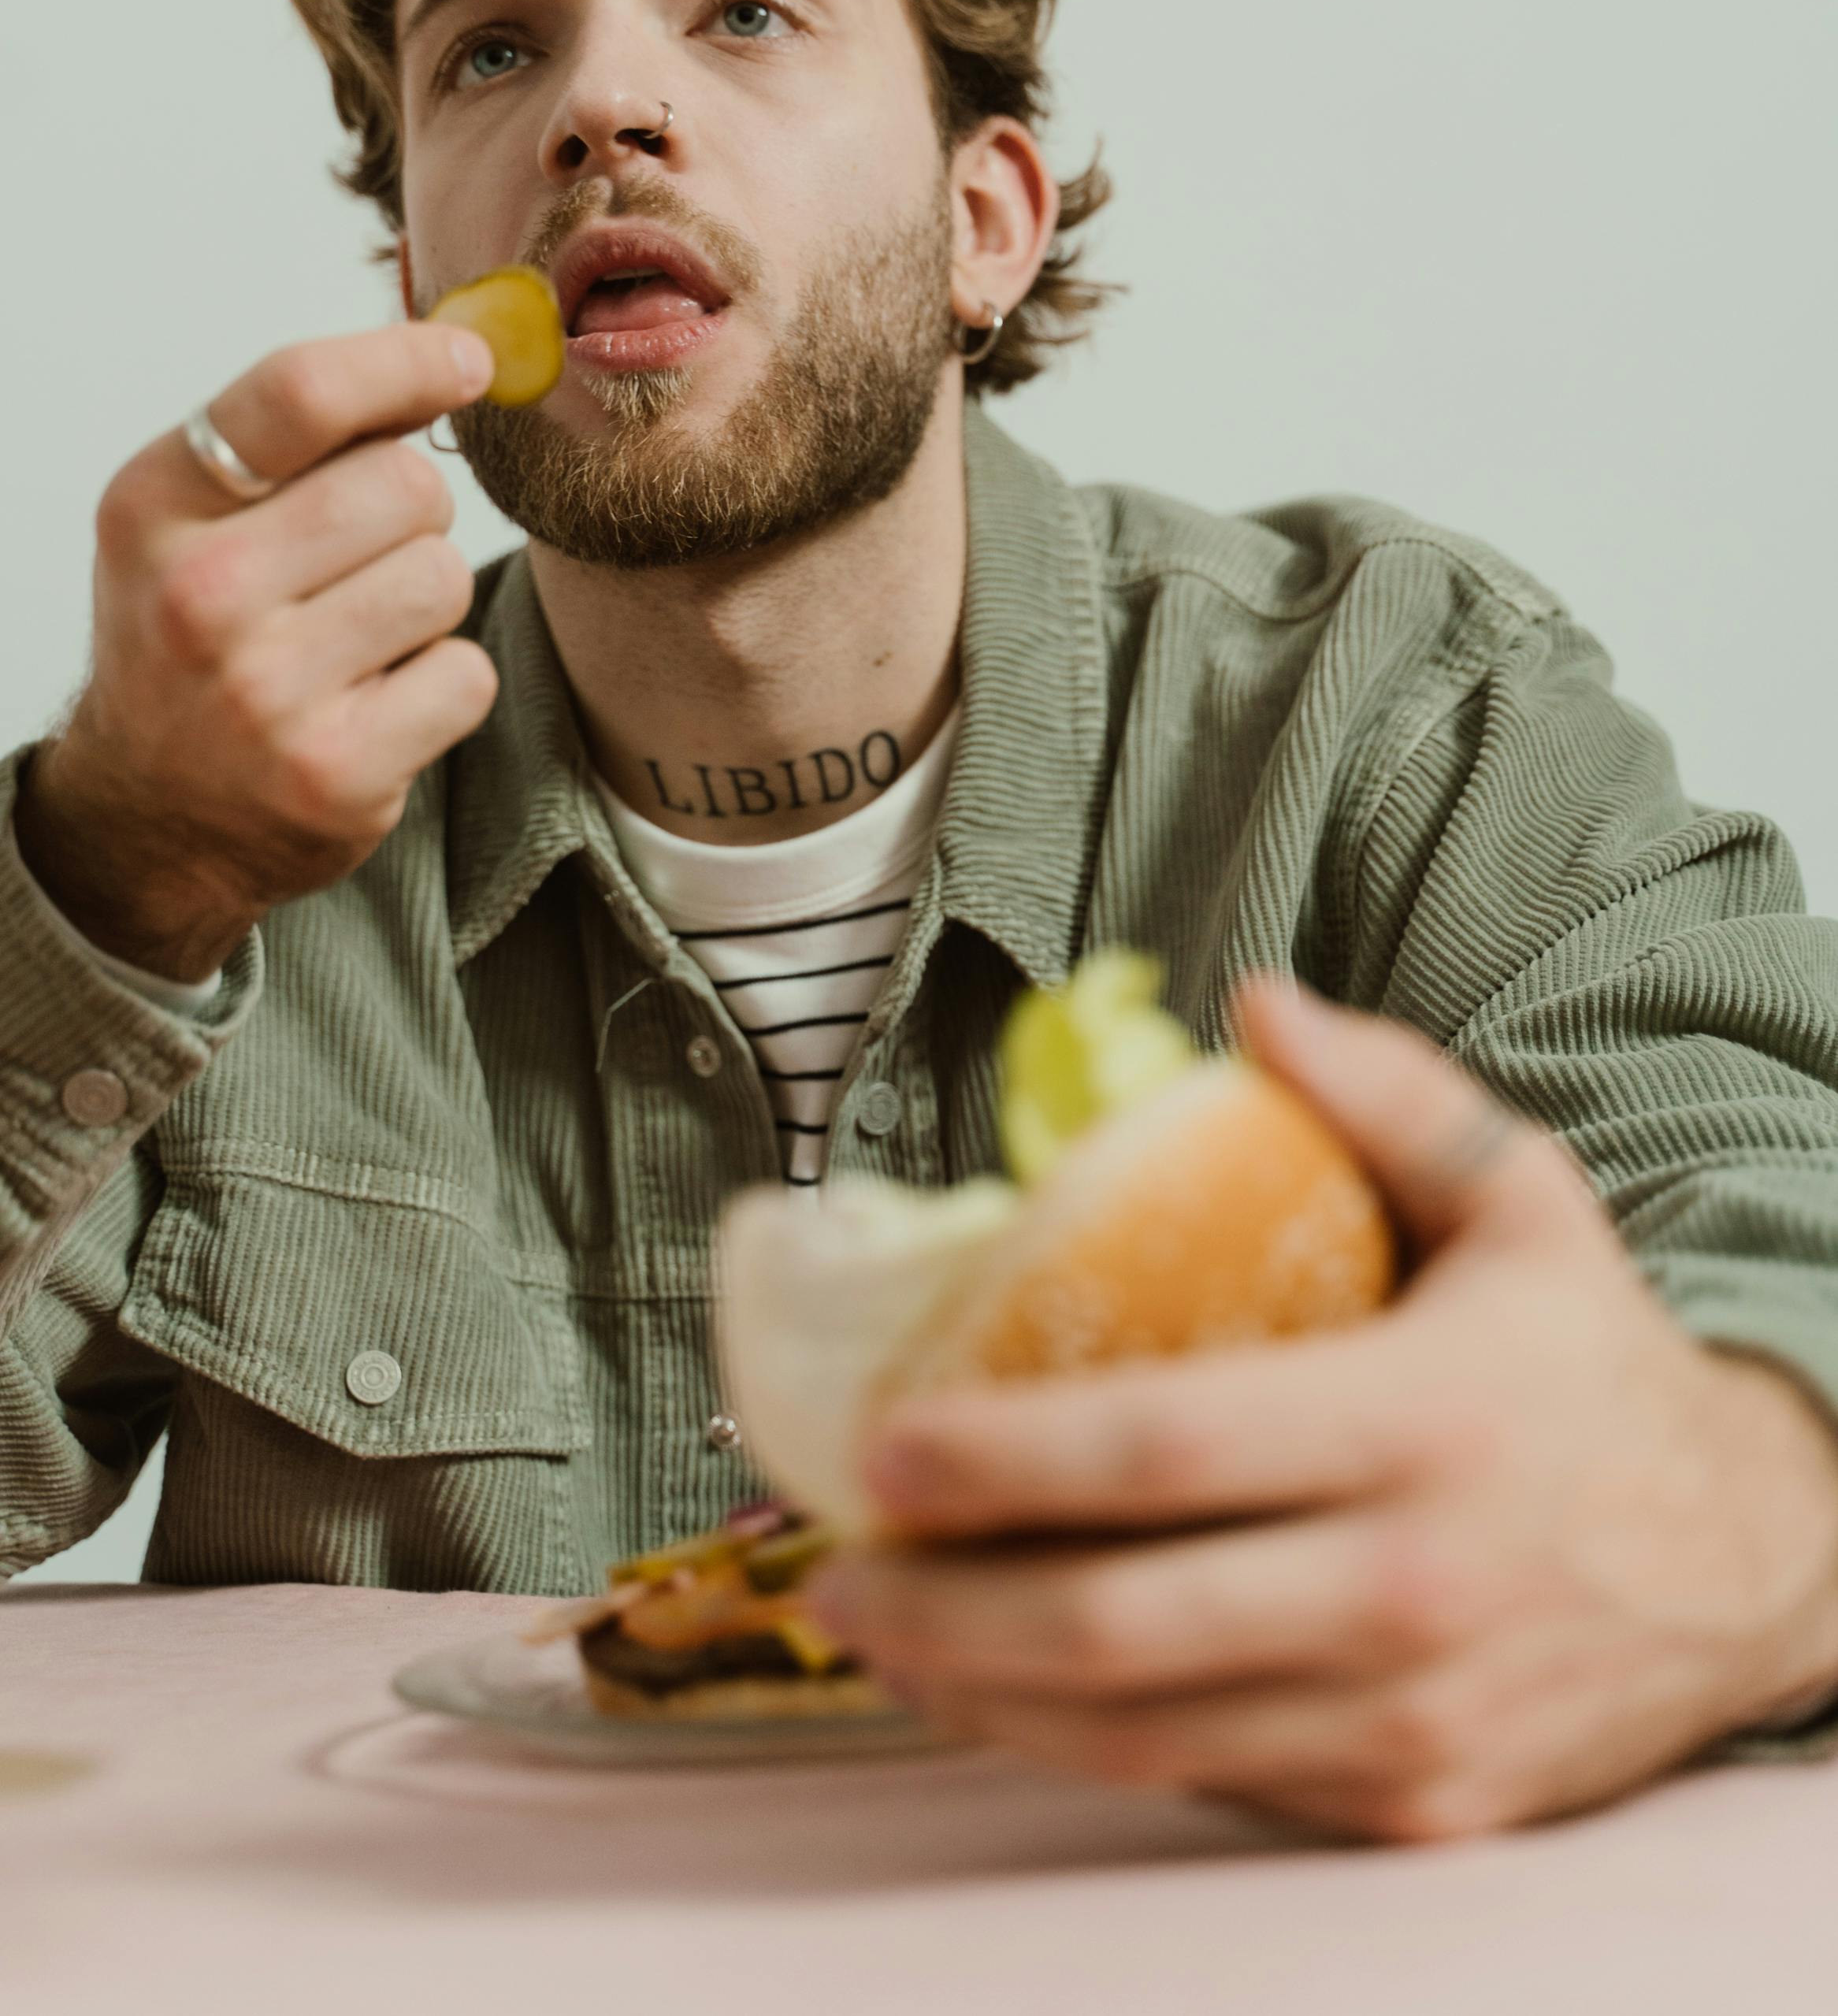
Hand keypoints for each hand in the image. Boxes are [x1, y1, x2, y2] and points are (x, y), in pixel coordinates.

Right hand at [15, 323, 499, 982]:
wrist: (154, 817)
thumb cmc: (198, 638)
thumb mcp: (198, 517)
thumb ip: (302, 435)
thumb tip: (452, 352)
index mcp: (155, 505)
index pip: (302, 391)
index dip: (409, 360)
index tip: (471, 360)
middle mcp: (198, 595)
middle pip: (404, 484)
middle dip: (411, 513)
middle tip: (358, 564)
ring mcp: (265, 693)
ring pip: (443, 576)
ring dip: (425, 602)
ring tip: (356, 641)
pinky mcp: (334, 773)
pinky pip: (465, 674)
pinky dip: (442, 686)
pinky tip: (377, 706)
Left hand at [810, 980, 1837, 1840]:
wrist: (1757, 1561)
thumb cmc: (1594, 1366)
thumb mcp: (1522, 1199)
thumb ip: (1385, 1093)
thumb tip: (1252, 1001)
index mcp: (1424, 1421)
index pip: (1167, 1449)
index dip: (1007, 1456)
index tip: (883, 1446)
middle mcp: (1412, 1587)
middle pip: (1125, 1621)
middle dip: (949, 1605)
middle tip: (832, 1563)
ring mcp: (1413, 1718)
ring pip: (1149, 1731)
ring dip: (986, 1694)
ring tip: (879, 1633)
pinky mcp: (1416, 1803)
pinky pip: (1216, 1780)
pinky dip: (1091, 1745)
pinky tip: (1009, 1692)